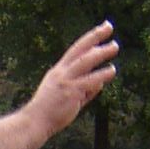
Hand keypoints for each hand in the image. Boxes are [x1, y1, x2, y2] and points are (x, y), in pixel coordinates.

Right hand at [30, 22, 118, 137]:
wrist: (34, 122)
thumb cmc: (49, 112)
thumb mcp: (65, 95)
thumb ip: (84, 89)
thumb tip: (99, 84)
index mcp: (58, 71)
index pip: (75, 50)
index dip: (89, 39)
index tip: (101, 29)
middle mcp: (61, 72)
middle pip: (80, 49)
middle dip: (94, 36)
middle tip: (109, 26)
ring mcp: (66, 81)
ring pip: (86, 61)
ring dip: (101, 53)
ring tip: (114, 46)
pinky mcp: (71, 92)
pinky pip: (90, 81)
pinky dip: (101, 75)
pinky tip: (111, 70)